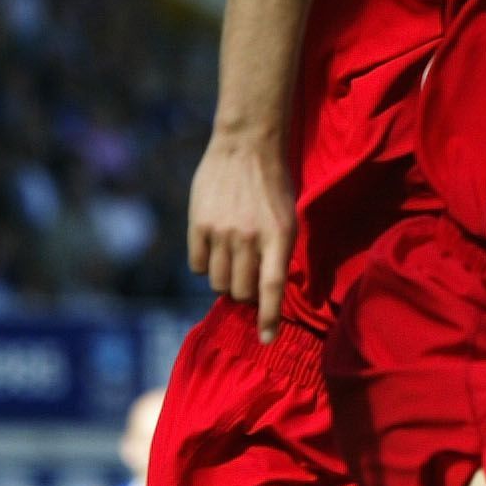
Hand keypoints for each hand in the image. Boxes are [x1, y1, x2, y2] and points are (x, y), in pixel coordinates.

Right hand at [187, 133, 295, 342]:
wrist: (246, 144)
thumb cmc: (274, 184)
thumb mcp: (289, 218)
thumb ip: (278, 254)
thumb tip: (266, 294)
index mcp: (279, 237)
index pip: (272, 289)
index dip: (269, 320)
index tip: (267, 341)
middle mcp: (249, 238)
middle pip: (241, 291)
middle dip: (246, 294)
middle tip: (249, 281)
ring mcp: (221, 232)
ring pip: (217, 282)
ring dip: (225, 281)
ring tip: (232, 262)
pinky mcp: (198, 224)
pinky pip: (197, 265)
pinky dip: (204, 265)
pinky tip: (214, 249)